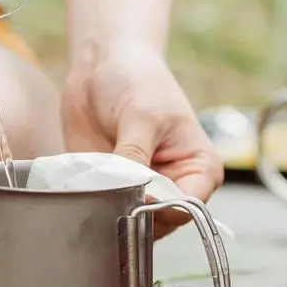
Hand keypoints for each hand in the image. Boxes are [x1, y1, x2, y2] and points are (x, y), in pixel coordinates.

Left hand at [61, 40, 223, 239]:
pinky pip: (104, 212)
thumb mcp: (142, 115)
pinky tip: (86, 184)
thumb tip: (130, 193)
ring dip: (112, 209)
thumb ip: (136, 156)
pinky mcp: (114, 189)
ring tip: (98, 182)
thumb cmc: (139, 81)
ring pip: (132, 222)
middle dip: (135, 212)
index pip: (188, 207)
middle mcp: (176, 184)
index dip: (161, 208)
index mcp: (200, 169)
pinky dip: (93, 204)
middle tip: (112, 191)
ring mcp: (144, 190)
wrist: (103, 64)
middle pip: (160, 222)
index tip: (136, 196)